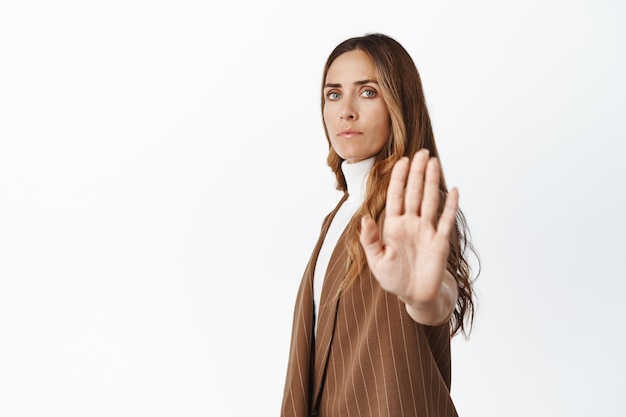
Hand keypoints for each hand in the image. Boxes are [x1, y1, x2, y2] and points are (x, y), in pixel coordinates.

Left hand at [359, 149, 457, 323]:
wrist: (416, 296)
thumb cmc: (393, 279)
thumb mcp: (376, 260)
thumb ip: (370, 239)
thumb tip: (364, 218)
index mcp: (393, 226)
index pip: (397, 196)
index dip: (399, 179)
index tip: (403, 161)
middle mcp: (411, 224)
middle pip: (415, 193)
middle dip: (418, 173)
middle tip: (422, 152)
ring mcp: (426, 231)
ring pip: (430, 201)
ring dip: (432, 182)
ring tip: (434, 163)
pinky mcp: (440, 242)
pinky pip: (446, 220)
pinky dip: (450, 206)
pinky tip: (453, 190)